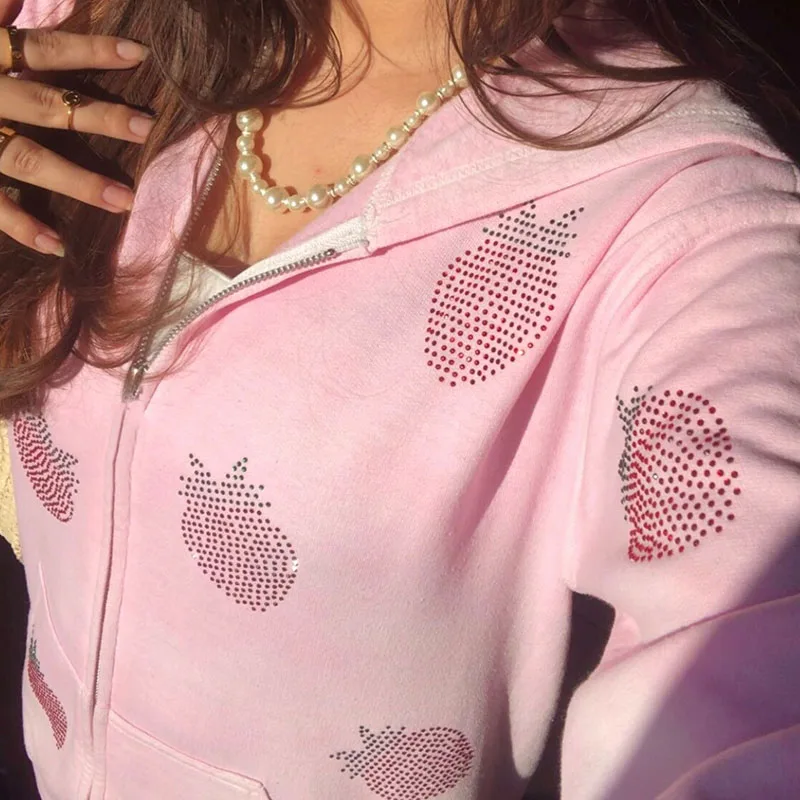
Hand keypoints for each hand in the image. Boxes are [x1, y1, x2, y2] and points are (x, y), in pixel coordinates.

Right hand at [0, 23, 151, 255]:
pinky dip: (21, 225)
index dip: (90, 50)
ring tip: (124, 201)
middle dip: (97, 116)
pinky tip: (57, 246)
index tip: (139, 55)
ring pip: (25, 159)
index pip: (42, 49)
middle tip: (146, 127)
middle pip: (45, 105)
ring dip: (76, 181)